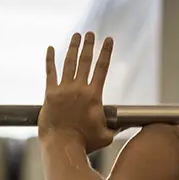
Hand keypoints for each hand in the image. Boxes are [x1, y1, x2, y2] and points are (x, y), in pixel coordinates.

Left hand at [39, 32, 115, 152]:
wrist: (62, 145)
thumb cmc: (85, 142)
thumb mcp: (107, 135)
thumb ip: (117, 127)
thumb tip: (129, 125)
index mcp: (94, 95)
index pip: (102, 68)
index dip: (106, 52)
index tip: (109, 40)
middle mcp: (78, 89)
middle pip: (85, 61)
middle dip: (89, 45)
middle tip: (91, 33)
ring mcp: (63, 90)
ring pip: (68, 63)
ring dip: (73, 47)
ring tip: (76, 35)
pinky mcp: (49, 94)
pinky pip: (49, 72)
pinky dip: (50, 60)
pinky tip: (50, 49)